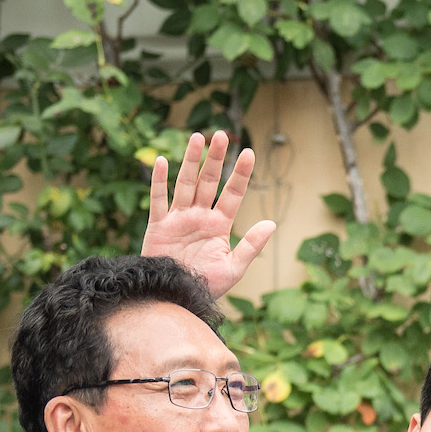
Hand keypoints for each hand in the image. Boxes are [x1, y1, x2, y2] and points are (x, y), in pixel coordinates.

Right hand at [144, 132, 277, 297]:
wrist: (177, 297)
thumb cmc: (206, 285)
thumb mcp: (234, 267)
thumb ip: (251, 245)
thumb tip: (271, 223)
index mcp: (220, 224)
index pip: (233, 194)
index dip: (240, 174)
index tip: (249, 154)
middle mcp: (200, 216)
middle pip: (209, 181)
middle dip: (215, 158)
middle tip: (222, 135)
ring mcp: (179, 218)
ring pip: (186, 183)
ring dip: (191, 161)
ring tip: (197, 137)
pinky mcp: (159, 225)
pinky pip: (159, 199)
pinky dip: (158, 181)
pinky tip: (162, 161)